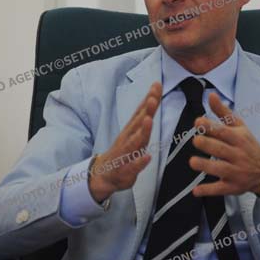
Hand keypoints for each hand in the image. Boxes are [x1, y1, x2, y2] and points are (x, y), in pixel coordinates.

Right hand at [88, 82, 161, 202]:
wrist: (102, 175)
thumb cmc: (123, 152)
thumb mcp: (135, 133)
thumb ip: (144, 116)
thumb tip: (154, 97)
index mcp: (132, 130)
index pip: (141, 111)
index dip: (150, 98)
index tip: (157, 84)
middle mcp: (127, 139)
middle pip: (138, 123)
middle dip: (146, 110)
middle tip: (153, 98)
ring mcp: (124, 154)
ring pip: (134, 142)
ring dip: (142, 132)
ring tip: (148, 121)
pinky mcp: (124, 171)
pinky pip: (132, 166)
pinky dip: (139, 162)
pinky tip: (147, 157)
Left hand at [189, 91, 259, 196]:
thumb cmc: (248, 145)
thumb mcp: (240, 127)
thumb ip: (223, 112)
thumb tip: (211, 95)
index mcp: (238, 139)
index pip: (224, 131)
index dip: (211, 126)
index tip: (198, 121)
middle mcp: (238, 155)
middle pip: (221, 150)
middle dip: (208, 145)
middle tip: (195, 140)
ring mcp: (235, 172)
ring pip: (220, 169)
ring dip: (206, 166)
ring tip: (192, 162)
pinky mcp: (232, 187)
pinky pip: (220, 189)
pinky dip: (208, 191)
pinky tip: (196, 191)